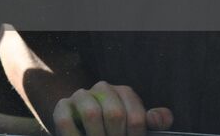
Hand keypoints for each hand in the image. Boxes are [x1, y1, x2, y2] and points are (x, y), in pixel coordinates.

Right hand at [53, 81, 172, 135]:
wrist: (89, 128)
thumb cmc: (118, 129)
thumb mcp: (137, 126)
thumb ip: (154, 122)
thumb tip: (157, 119)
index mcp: (124, 93)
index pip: (136, 117)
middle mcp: (102, 88)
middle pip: (114, 114)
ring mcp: (80, 96)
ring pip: (91, 113)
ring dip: (97, 135)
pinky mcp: (62, 106)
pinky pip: (66, 121)